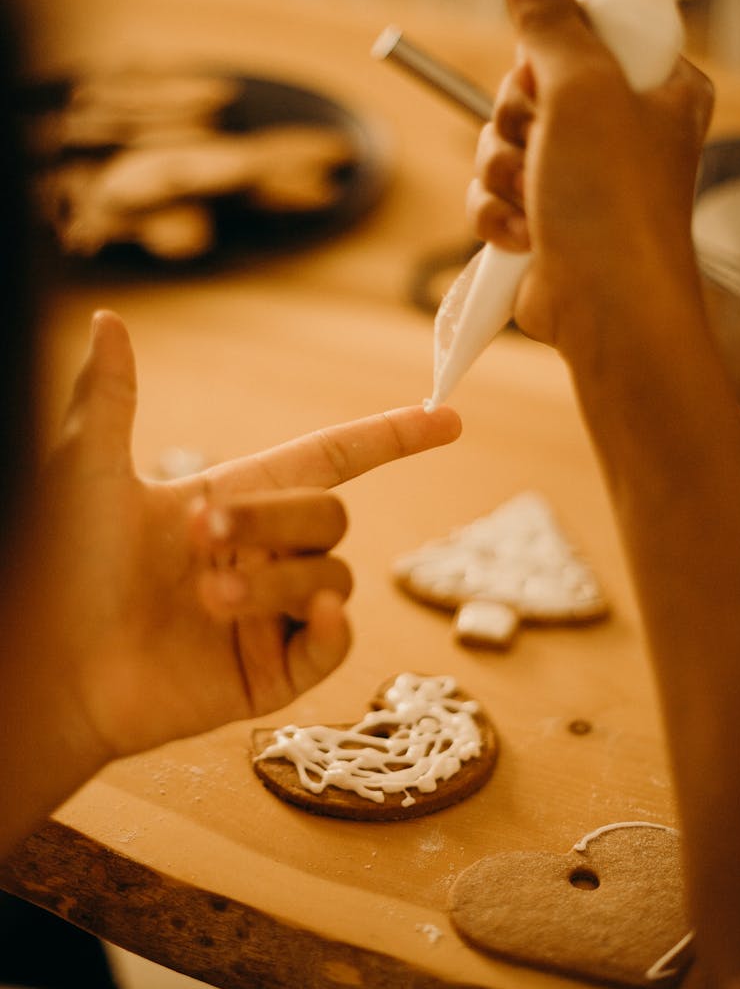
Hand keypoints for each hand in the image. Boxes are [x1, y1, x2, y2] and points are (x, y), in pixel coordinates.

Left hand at [21, 311, 460, 771]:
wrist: (45, 667)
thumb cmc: (58, 568)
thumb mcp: (86, 475)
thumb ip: (109, 399)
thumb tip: (107, 318)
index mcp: (237, 498)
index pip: (334, 458)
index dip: (391, 436)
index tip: (445, 417)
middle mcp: (265, 552)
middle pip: (329, 516)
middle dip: (275, 520)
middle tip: (202, 533)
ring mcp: (271, 613)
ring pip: (329, 577)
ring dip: (276, 579)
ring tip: (207, 594)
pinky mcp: (271, 670)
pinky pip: (332, 644)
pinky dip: (331, 628)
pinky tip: (310, 617)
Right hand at [466, 0, 713, 358]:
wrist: (605, 306)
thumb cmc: (611, 202)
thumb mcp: (581, 88)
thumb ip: (550, 25)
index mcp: (653, 87)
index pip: (584, 35)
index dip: (550, 55)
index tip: (550, 81)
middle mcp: (618, 130)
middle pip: (528, 89)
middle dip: (516, 124)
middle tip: (542, 148)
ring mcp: (578, 180)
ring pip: (500, 144)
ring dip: (501, 175)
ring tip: (537, 203)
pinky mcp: (543, 222)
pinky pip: (490, 195)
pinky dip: (496, 216)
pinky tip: (525, 237)